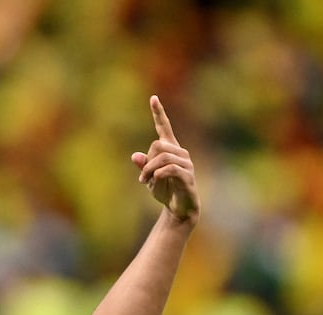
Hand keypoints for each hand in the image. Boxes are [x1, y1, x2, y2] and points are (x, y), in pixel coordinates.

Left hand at [131, 96, 199, 223]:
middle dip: (146, 162)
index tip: (153, 98)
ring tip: (145, 182)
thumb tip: (135, 156)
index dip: (158, 113)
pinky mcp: (188, 175)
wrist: (179, 209)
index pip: (164, 127)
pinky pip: (170, 169)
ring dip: (149, 170)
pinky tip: (154, 182)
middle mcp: (180, 153)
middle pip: (158, 145)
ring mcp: (186, 163)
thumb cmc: (166, 191)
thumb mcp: (149, 178)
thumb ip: (144, 166)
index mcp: (170, 150)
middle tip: (142, 178)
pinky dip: (158, 175)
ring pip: (162, 157)